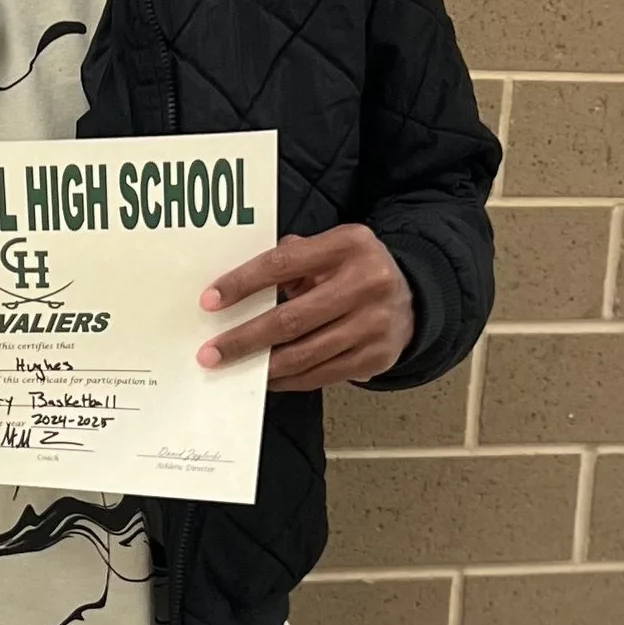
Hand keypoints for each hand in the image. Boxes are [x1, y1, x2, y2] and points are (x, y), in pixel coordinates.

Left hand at [198, 224, 416, 393]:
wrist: (413, 297)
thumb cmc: (355, 270)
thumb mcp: (330, 248)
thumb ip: (291, 258)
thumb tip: (239, 287)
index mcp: (349, 245)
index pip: (283, 264)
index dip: (242, 284)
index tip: (210, 301)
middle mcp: (366, 283)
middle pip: (291, 318)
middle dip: (245, 338)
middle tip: (213, 352)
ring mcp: (374, 324)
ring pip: (305, 353)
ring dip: (263, 365)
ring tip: (233, 367)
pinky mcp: (376, 357)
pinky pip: (322, 373)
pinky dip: (290, 379)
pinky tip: (268, 377)